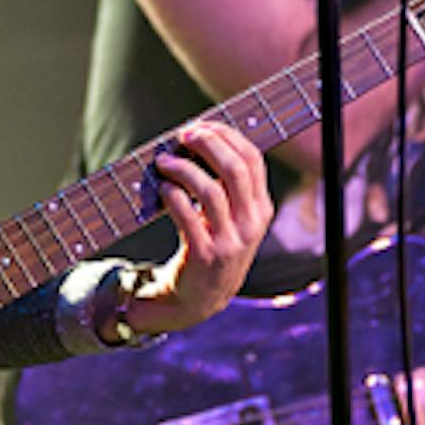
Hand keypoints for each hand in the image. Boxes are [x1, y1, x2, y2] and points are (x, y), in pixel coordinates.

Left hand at [124, 120, 274, 334]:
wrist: (201, 298)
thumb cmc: (213, 244)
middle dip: (208, 143)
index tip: (201, 126)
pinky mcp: (205, 256)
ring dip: (183, 168)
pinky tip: (163, 187)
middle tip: (184, 135)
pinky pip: (187, 215)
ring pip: (210, 190)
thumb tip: (200, 137)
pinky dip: (172, 195)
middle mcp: (251, 224)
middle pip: (235, 168)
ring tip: (164, 162)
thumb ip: (227, 184)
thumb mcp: (234, 217)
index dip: (226, 136)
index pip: (252, 159)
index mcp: (261, 209)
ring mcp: (230, 241)